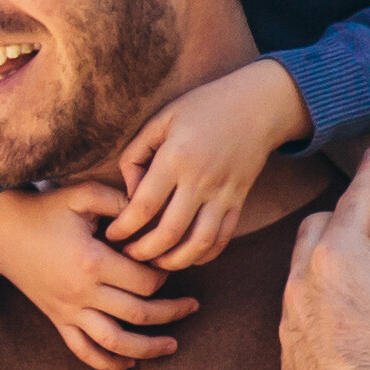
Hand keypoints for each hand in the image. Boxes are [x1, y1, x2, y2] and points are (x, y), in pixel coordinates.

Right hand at [0, 183, 199, 369]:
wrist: (2, 230)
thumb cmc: (45, 210)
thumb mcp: (82, 195)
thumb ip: (120, 201)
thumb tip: (154, 214)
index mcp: (91, 262)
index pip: (145, 280)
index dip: (164, 274)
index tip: (167, 264)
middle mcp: (81, 292)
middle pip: (138, 313)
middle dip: (171, 312)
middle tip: (192, 306)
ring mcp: (68, 310)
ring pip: (114, 342)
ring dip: (147, 348)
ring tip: (172, 346)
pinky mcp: (57, 319)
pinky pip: (83, 350)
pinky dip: (107, 363)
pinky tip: (129, 364)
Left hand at [111, 61, 304, 271]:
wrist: (258, 106)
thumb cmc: (202, 109)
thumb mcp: (161, 120)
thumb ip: (136, 155)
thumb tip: (129, 193)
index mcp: (176, 159)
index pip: (144, 207)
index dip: (124, 228)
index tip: (111, 235)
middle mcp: (201, 180)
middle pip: (169, 233)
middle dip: (144, 252)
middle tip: (128, 255)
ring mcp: (224, 193)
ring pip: (199, 243)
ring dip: (174, 261)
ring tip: (155, 263)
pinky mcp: (239, 200)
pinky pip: (223, 237)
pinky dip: (204, 254)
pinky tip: (186, 257)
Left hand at [282, 150, 369, 369]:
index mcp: (337, 257)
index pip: (354, 201)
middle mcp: (301, 282)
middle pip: (320, 229)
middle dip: (357, 223)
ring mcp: (289, 319)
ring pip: (303, 271)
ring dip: (337, 263)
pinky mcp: (287, 353)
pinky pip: (298, 312)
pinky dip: (323, 302)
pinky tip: (355, 319)